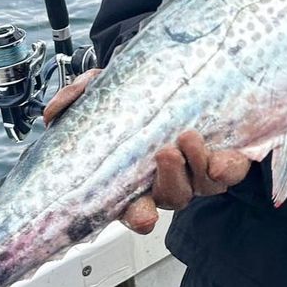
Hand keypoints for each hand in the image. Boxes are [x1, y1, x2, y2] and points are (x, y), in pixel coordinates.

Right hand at [43, 73, 249, 234]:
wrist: (182, 71)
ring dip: (196, 166)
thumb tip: (53, 114)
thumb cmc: (137, 94)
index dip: (138, 215)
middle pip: (172, 197)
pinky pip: (232, 170)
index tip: (142, 214)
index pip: (135, 208)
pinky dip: (229, 168)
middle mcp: (168, 179)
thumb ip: (77, 99)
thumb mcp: (101, 91)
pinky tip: (222, 160)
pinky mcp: (226, 156)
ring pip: (200, 185)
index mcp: (136, 177)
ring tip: (187, 137)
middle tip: (163, 153)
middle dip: (169, 181)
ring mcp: (198, 170)